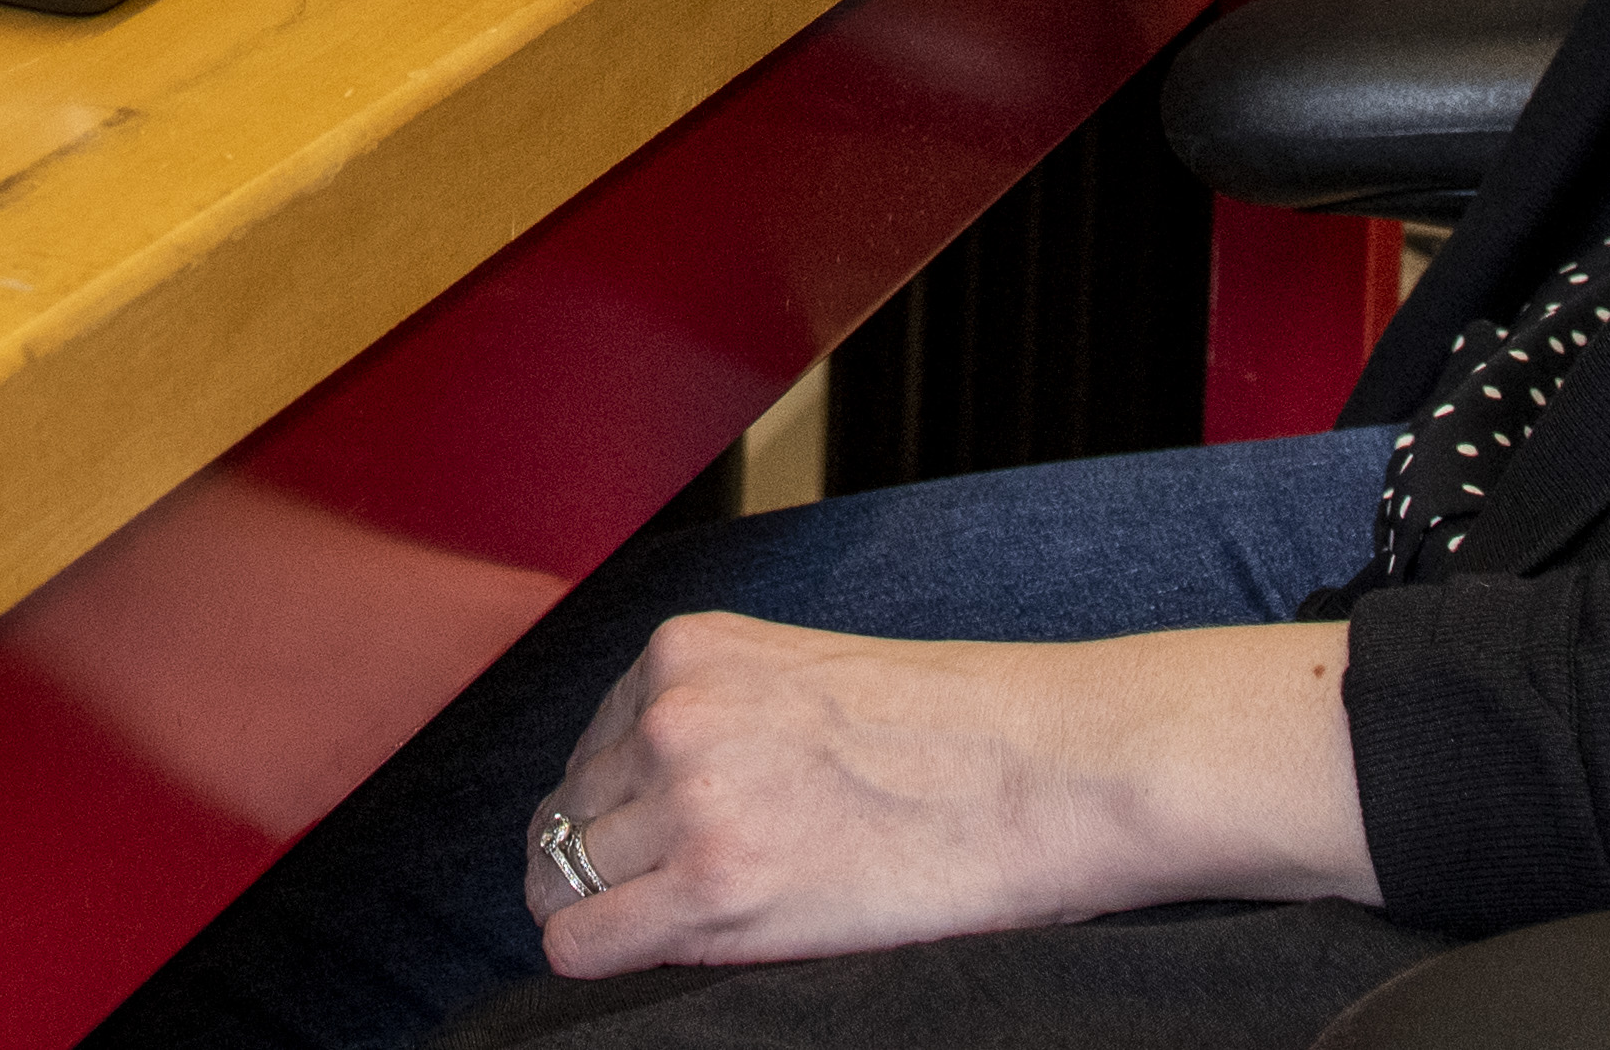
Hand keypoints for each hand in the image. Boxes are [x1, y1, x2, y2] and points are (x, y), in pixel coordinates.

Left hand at [518, 609, 1370, 973]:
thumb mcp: (797, 679)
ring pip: (561, 881)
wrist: (1048, 768)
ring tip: (697, 922)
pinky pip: (583, 944)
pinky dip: (607, 958)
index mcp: (687, 651)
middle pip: (564, 817)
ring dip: (614, 910)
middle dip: (609, 862)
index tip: (665, 844)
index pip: (588, 751)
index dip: (622, 813)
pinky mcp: (716, 889)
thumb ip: (712, 715)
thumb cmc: (951, 732)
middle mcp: (670, 714)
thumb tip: (637, 797)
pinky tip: (678, 950)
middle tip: (677, 897)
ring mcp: (688, 800)